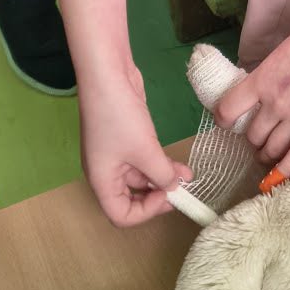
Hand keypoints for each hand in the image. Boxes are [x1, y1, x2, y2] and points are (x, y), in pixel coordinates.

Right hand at [81, 64, 190, 225]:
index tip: (167, 197)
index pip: (120, 215)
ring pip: (140, 178)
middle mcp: (105, 172)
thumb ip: (162, 174)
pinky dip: (159, 164)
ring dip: (163, 178)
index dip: (145, 213)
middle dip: (157, 197)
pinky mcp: (124, 139)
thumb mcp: (145, 150)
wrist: (107, 74)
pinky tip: (180, 164)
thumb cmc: (119, 117)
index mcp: (101, 181)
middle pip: (130, 199)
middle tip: (181, 190)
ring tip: (188, 175)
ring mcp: (114, 155)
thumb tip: (175, 186)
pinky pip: (143, 161)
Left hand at [216, 9, 289, 173]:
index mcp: (261, 80)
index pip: (228, 109)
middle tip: (259, 140)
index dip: (223, 120)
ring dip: (267, 155)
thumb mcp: (279, 55)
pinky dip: (285, 170)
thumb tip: (257, 96)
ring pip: (273, 148)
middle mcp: (275, 102)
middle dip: (253, 140)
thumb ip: (266, 78)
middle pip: (253, 135)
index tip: (227, 123)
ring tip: (269, 155)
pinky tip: (277, 176)